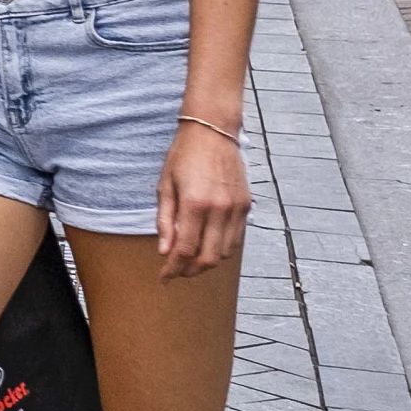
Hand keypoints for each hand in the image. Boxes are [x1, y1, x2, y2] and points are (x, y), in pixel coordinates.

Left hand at [156, 115, 249, 277]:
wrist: (213, 132)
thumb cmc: (183, 156)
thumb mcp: (165, 186)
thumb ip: (165, 221)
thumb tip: (164, 251)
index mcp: (195, 204)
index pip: (185, 249)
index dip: (173, 268)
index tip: (164, 278)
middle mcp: (219, 209)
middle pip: (209, 258)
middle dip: (191, 271)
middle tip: (177, 271)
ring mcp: (236, 208)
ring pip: (225, 252)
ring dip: (207, 261)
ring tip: (190, 258)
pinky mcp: (246, 205)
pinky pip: (236, 239)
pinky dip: (222, 247)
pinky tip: (207, 243)